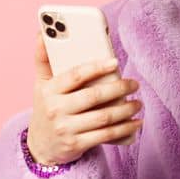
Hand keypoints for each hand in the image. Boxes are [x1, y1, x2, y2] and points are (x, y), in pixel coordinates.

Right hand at [28, 33, 143, 164]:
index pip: (75, 76)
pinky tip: (136, 122)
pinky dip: (125, 128)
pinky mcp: (76, 145)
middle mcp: (55, 109)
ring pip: (103, 117)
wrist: (41, 146)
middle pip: (93, 96)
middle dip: (119, 88)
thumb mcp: (41, 85)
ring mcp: (66, 129)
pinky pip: (106, 135)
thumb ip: (43, 60)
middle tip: (134, 84)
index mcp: (48, 91)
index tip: (115, 62)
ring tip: (138, 103)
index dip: (96, 68)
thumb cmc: (48, 108)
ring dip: (126, 109)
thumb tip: (42, 32)